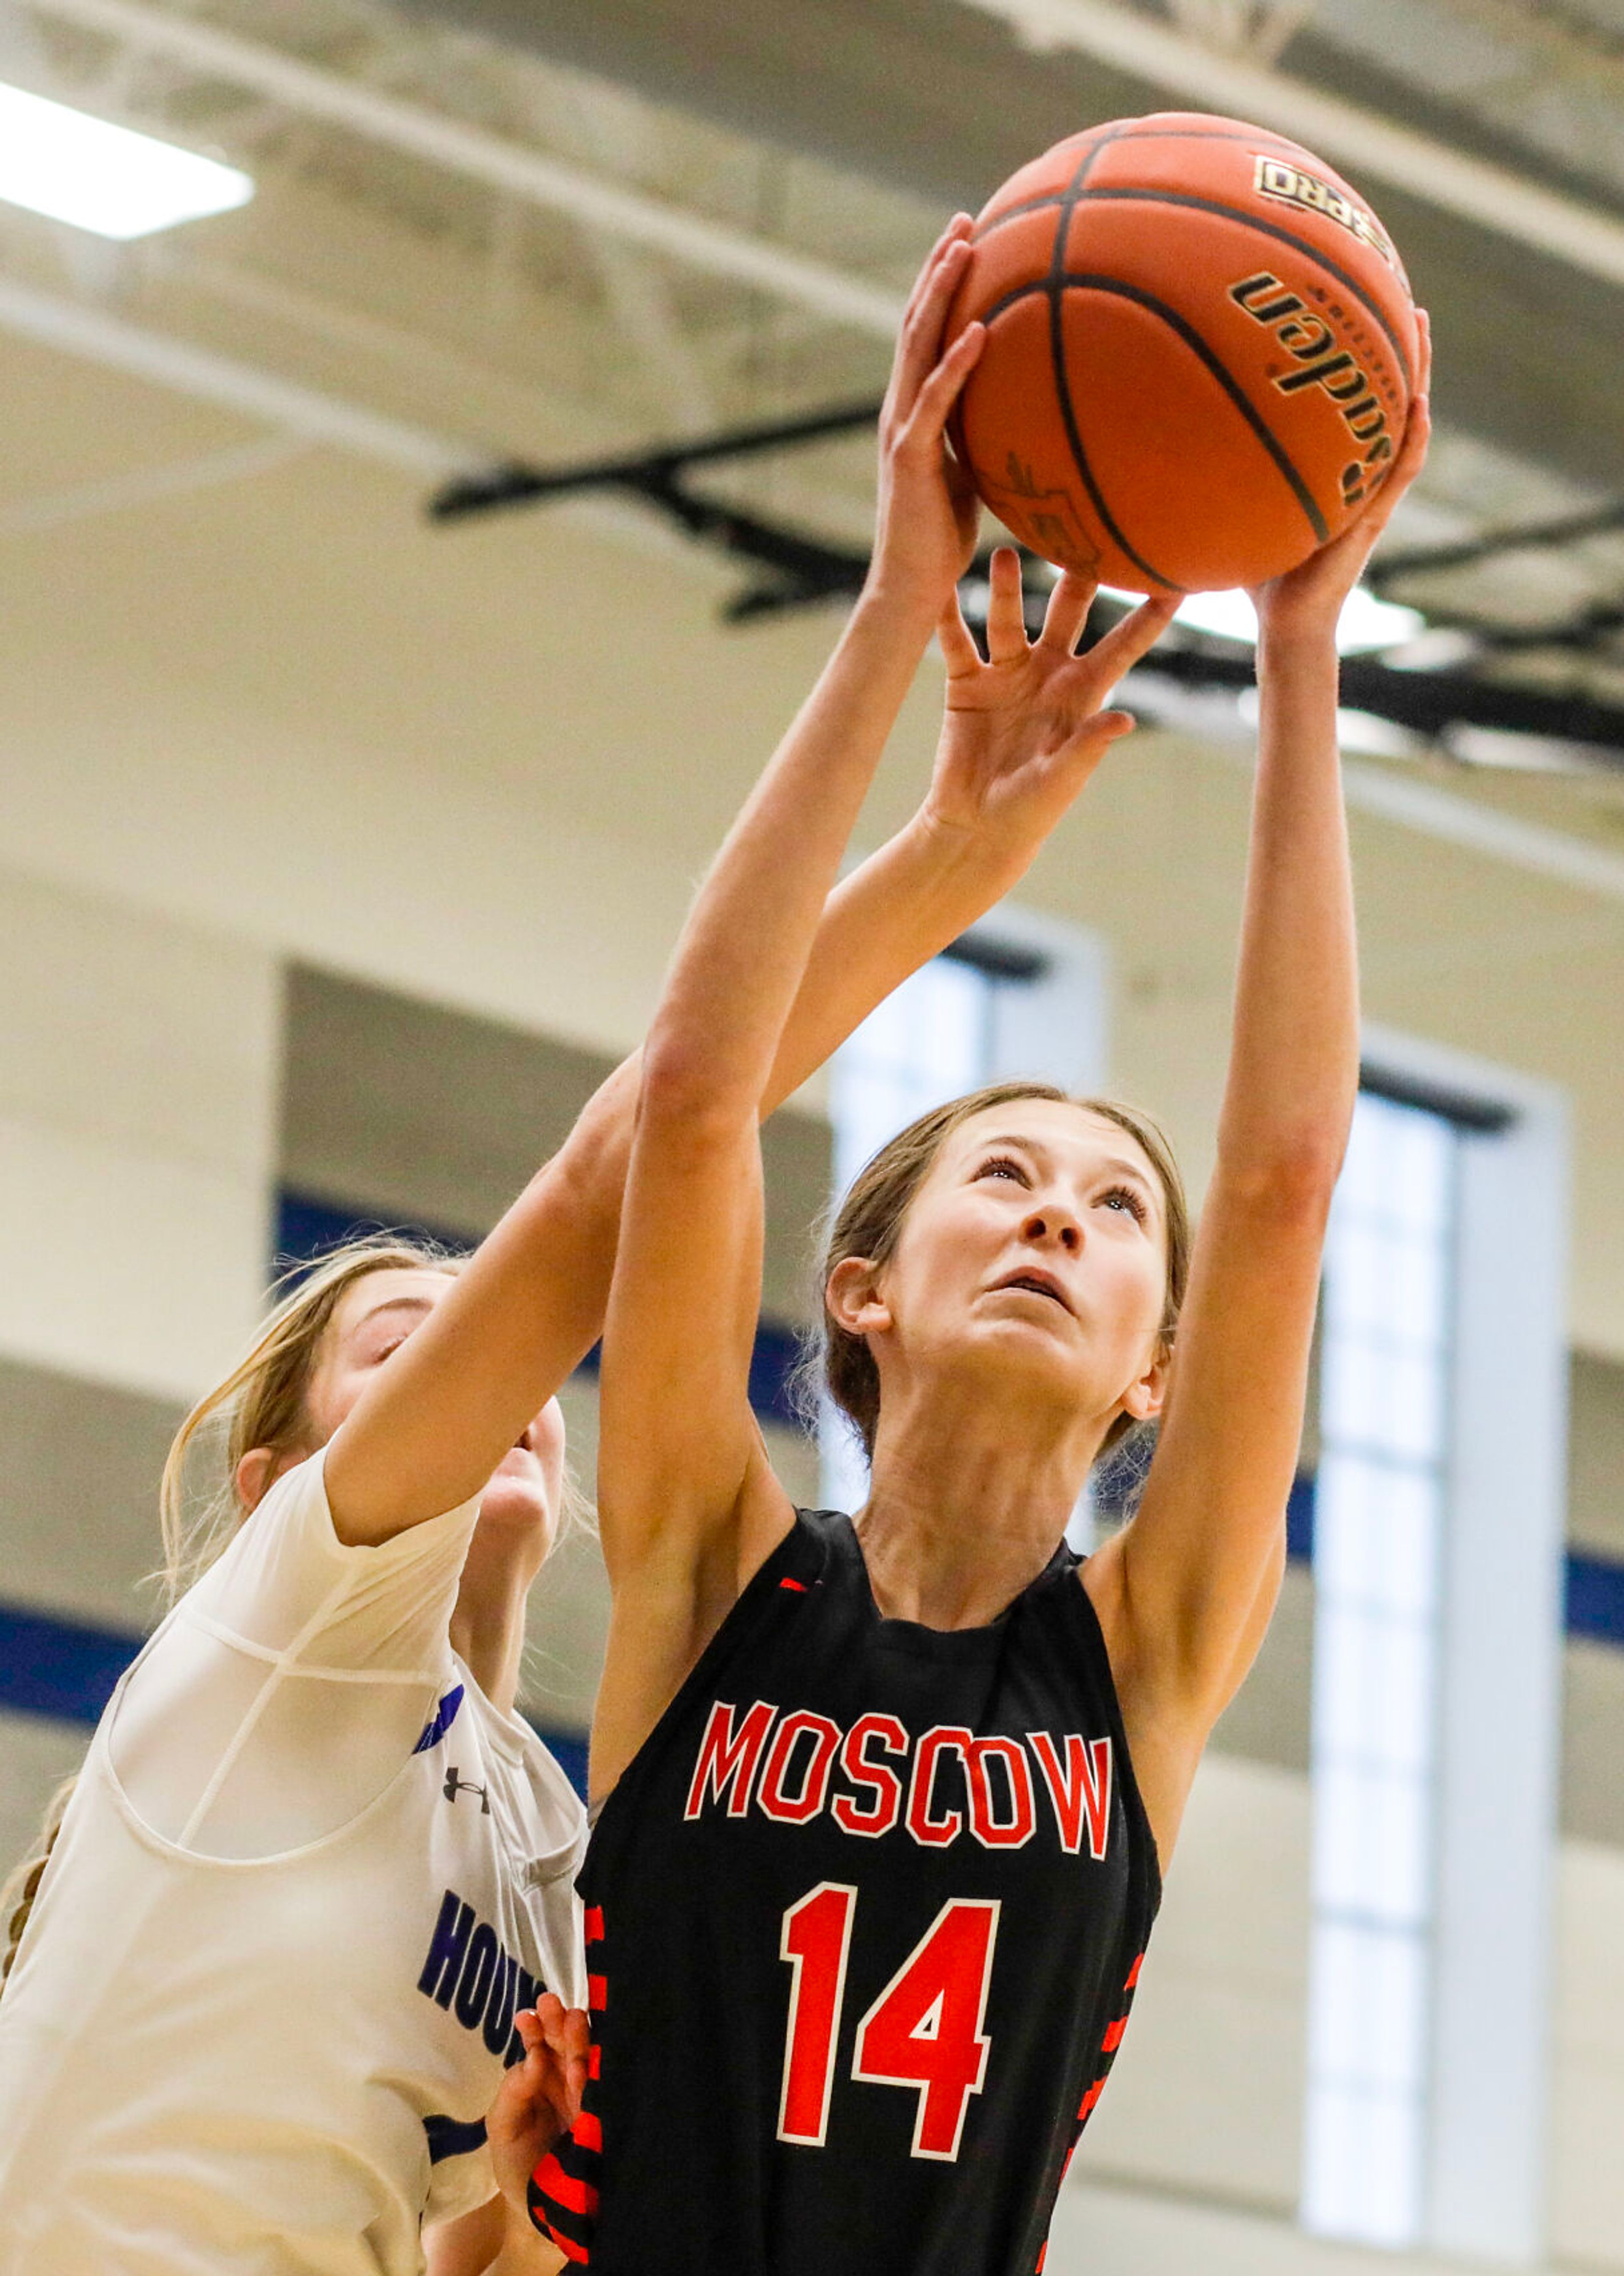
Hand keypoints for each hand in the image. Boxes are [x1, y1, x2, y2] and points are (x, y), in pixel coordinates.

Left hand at [487, 1995, 590, 2220]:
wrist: (541, 2206)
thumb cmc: (516, 2161)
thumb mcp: (502, 2126)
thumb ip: (514, 2091)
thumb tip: (534, 2057)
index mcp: (537, 2076)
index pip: (537, 2044)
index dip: (534, 2028)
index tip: (527, 2016)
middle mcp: (563, 2078)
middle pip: (563, 2043)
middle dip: (557, 2022)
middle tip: (551, 2004)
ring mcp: (585, 2094)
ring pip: (585, 2057)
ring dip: (578, 2039)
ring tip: (572, 2020)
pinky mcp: (603, 2112)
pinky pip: (600, 2087)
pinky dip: (591, 2075)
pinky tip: (582, 2066)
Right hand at [866, 215, 985, 616]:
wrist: (910, 587)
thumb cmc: (941, 540)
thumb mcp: (970, 475)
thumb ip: (984, 438)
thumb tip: (1023, 418)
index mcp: (913, 412)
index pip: (925, 335)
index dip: (942, 286)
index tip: (968, 240)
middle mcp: (900, 410)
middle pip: (916, 322)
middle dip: (939, 267)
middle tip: (965, 218)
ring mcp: (901, 429)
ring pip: (917, 345)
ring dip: (940, 293)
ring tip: (964, 247)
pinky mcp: (910, 455)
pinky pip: (936, 399)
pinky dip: (956, 361)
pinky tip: (979, 328)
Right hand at [922, 550, 1177, 876]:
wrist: (977, 826)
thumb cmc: (1031, 810)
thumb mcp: (1062, 780)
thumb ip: (1088, 746)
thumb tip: (1123, 719)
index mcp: (1081, 694)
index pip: (1123, 646)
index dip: (1148, 616)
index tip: (1177, 582)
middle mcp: (1047, 673)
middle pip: (1069, 612)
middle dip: (1080, 574)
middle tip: (1089, 528)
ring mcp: (1007, 675)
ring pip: (1010, 618)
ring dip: (1009, 588)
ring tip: (1006, 554)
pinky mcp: (967, 684)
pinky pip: (957, 642)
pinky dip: (947, 615)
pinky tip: (939, 586)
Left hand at [1248, 309, 1431, 644]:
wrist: (1284, 625)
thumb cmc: (1261, 575)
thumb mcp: (1239, 510)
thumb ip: (1221, 478)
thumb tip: (1170, 445)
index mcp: (1334, 468)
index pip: (1350, 402)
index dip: (1357, 358)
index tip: (1356, 308)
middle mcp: (1358, 473)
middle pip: (1386, 398)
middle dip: (1397, 347)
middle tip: (1404, 294)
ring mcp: (1370, 495)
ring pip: (1404, 423)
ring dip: (1416, 376)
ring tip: (1421, 327)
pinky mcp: (1371, 522)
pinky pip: (1398, 473)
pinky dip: (1412, 440)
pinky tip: (1420, 405)